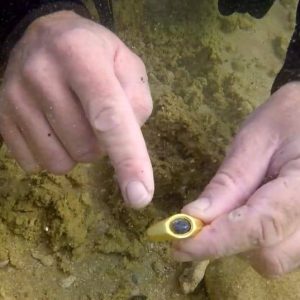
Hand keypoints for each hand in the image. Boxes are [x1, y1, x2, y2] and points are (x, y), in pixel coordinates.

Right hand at [0, 11, 153, 208]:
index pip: (108, 117)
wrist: (45, 36)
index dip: (127, 158)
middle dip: (101, 145)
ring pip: (60, 162)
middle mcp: (41, 73)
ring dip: (78, 151)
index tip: (140, 197)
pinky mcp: (0, 117)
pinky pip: (35, 163)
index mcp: (82, 55)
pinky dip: (54, 153)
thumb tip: (127, 152)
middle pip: (86, 147)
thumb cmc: (95, 53)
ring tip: (75, 121)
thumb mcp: (128, 66)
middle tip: (96, 118)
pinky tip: (53, 126)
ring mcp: (15, 97)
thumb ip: (137, 104)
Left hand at [173, 82, 299, 276]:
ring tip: (235, 207)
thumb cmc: (285, 120)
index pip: (259, 226)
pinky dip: (258, 242)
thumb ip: (227, 183)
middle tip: (205, 217)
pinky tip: (250, 214)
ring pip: (275, 259)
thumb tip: (192, 218)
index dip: (217, 241)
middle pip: (269, 256)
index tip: (178, 246)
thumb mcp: (253, 143)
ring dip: (244, 244)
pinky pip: (281, 251)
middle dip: (230, 242)